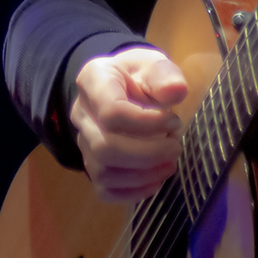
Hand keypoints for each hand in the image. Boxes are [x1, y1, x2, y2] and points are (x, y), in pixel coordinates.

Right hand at [69, 47, 187, 203]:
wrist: (125, 87)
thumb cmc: (140, 76)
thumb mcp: (154, 64)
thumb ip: (164, 75)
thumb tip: (175, 92)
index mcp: (93, 81)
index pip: (111, 112)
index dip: (147, 123)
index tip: (174, 121)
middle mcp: (81, 114)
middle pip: (105, 148)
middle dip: (148, 155)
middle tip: (176, 147)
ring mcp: (83, 143)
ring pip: (104, 173)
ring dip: (144, 175)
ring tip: (170, 163)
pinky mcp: (91, 165)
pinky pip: (105, 191)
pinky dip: (134, 192)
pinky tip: (156, 180)